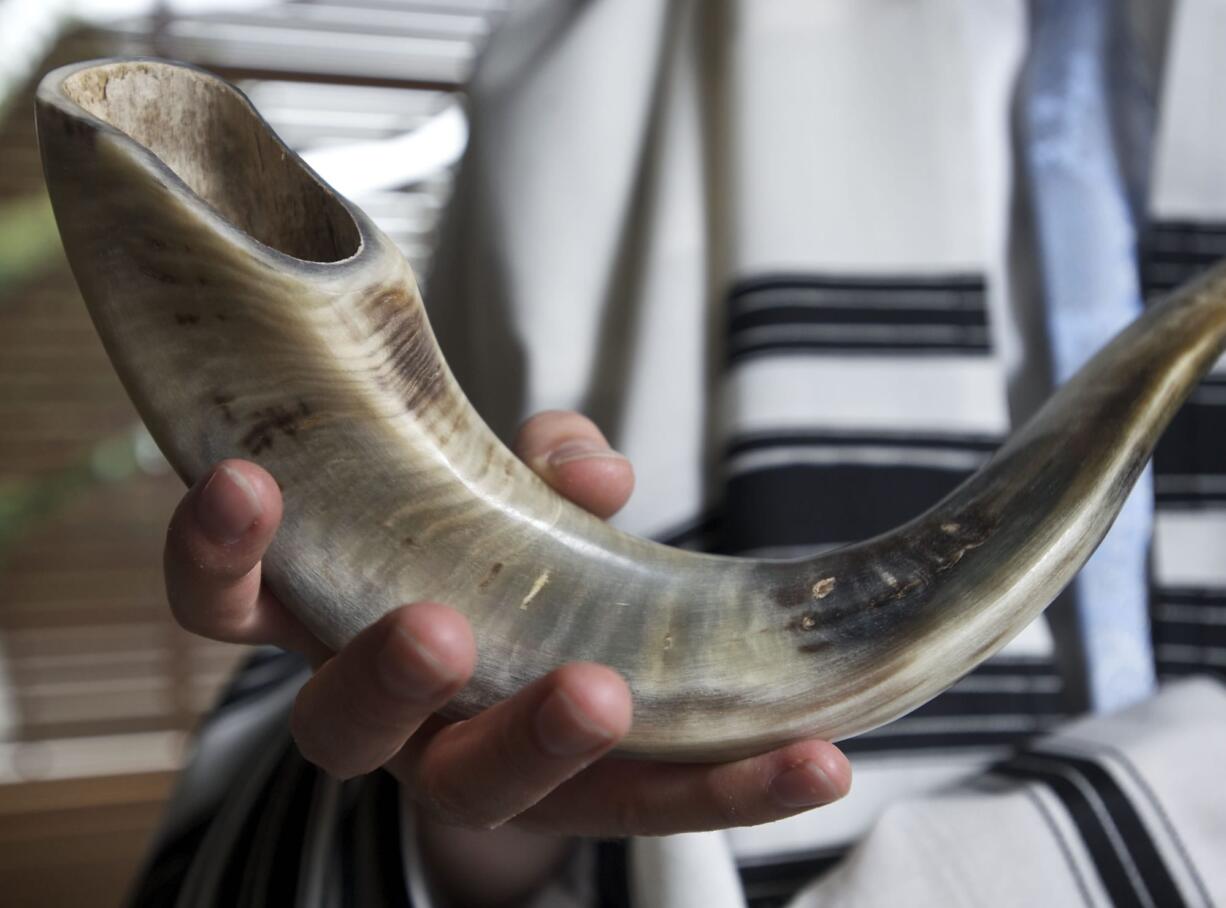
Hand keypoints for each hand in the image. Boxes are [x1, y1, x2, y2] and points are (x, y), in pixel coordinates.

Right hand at [164, 410, 849, 881]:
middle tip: (436, 630)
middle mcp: (382, 712)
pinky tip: (818, 759)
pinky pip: (649, 805)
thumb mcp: (491, 501)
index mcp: (330, 622)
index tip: (242, 481)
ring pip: (481, 787)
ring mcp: (479, 767)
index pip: (228, 602)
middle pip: (342, 730)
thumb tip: (592, 466)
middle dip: (381, 679)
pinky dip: (732, 786)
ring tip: (602, 696)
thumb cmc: (477, 557)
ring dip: (543, 745)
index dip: (216, 553)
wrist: (518, 671)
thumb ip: (528, 476)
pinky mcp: (586, 805)